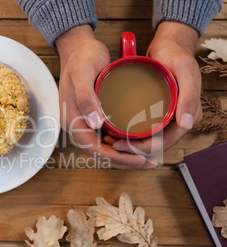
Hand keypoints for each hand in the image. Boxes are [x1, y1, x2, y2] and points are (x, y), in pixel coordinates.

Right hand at [55, 25, 152, 168]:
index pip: (93, 149)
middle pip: (99, 153)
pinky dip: (121, 144)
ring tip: (146, 157)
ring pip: (103, 147)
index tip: (138, 159)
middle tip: (148, 162)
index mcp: (71, 119)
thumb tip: (94, 123)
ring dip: (124, 155)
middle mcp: (76, 124)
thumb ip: (86, 98)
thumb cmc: (81, 58)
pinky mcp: (92, 115)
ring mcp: (84, 121)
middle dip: (123, 161)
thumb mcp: (82, 73)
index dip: (116, 158)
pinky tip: (136, 142)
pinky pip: (105, 137)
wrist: (77, 47)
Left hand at [113, 22, 202, 157]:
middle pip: (154, 145)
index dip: (142, 149)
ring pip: (148, 140)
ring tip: (110, 140)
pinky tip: (115, 132)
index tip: (121, 145)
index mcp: (188, 116)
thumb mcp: (184, 71)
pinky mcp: (156, 111)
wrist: (169, 44)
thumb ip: (188, 96)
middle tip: (111, 144)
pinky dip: (130, 134)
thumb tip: (187, 124)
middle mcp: (178, 120)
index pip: (164, 143)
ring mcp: (167, 116)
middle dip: (133, 150)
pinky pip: (144, 129)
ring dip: (130, 145)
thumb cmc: (177, 55)